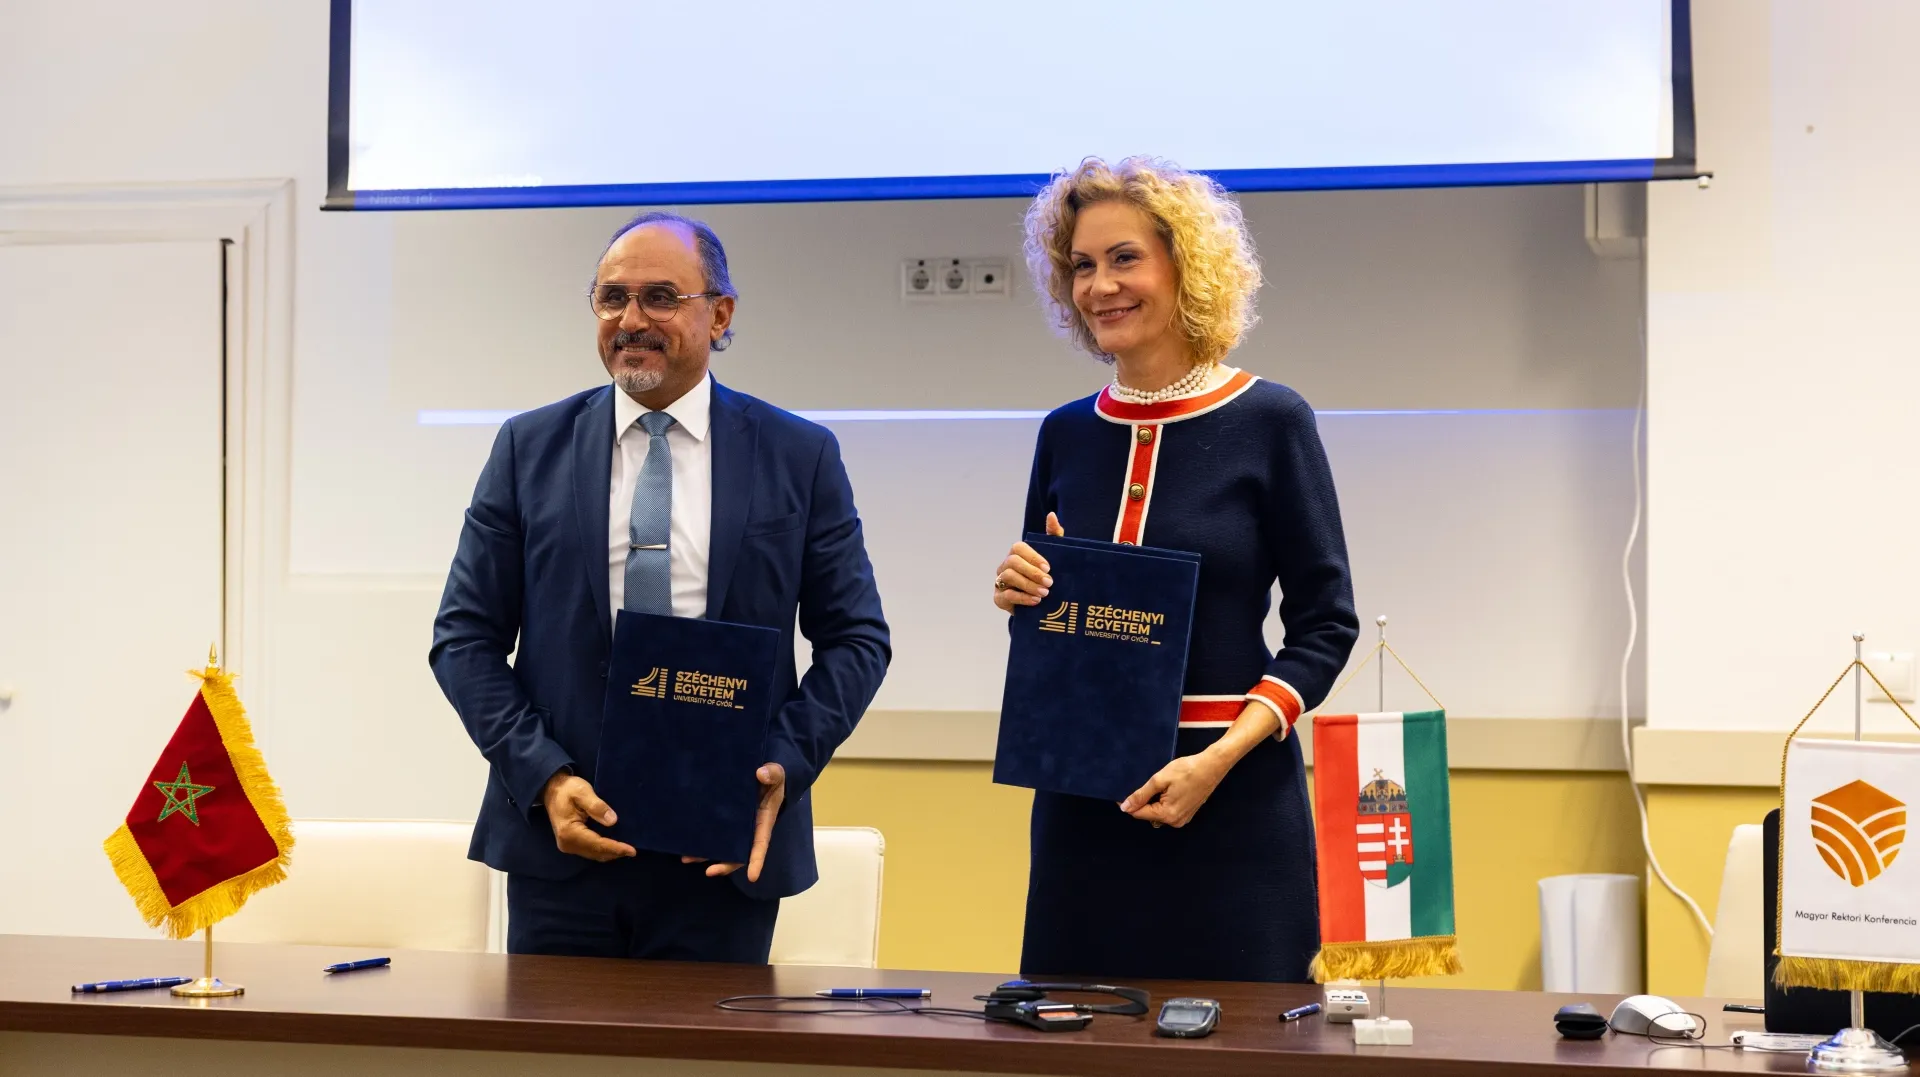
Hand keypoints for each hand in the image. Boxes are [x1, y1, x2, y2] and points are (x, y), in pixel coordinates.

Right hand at [541, 771, 636, 861]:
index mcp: (569, 832)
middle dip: (615, 853)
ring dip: (609, 853)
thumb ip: (597, 806)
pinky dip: (602, 850)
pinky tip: (614, 846)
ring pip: (593, 854)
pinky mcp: (570, 843)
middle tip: (633, 851)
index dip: (615, 848)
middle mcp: (567, 843)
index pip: (597, 844)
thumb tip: (613, 821)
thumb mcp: (582, 792)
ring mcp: (567, 845)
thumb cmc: (568, 789)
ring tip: (626, 850)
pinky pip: (590, 851)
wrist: (551, 789)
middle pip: (595, 852)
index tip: (631, 850)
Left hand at [681, 763, 785, 881]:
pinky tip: (684, 841)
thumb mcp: (777, 774)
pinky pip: (713, 833)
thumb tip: (760, 774)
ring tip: (686, 858)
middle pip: (738, 854)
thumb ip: (772, 774)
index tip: (753, 877)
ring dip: (705, 855)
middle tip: (709, 872)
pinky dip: (701, 839)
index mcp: (763, 822)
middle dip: (724, 865)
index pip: (760, 844)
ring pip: (721, 846)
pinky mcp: (723, 821)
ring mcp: (735, 827)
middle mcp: (748, 830)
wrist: (761, 775)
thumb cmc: (772, 778)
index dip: (757, 860)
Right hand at [993, 512, 1065, 612]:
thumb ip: (1054, 535)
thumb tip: (1051, 515)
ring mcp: (1000, 582)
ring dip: (1028, 585)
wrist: (1043, 605)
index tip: (1048, 568)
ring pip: (1008, 577)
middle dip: (1032, 572)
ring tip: (1044, 593)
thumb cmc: (1047, 576)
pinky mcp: (999, 598)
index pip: (1018, 548)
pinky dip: (1022, 598)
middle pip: (1012, 562)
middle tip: (1050, 583)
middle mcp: (1005, 566)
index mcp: (1016, 554)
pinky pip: (1006, 595)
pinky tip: (1036, 601)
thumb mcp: (1054, 556)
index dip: (1032, 557)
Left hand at [1119, 751, 1229, 828]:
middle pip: (1148, 814)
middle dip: (1142, 801)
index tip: (1122, 792)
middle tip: (1144, 783)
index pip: (1139, 814)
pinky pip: (1168, 811)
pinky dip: (1163, 802)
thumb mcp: (1160, 780)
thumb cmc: (1188, 770)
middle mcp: (1175, 822)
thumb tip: (1125, 807)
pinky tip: (1167, 788)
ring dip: (1153, 801)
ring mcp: (1182, 819)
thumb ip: (1141, 795)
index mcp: (1167, 815)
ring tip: (1159, 784)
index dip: (1128, 803)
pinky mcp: (1187, 814)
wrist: (1212, 766)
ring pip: (1157, 813)